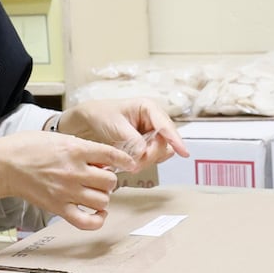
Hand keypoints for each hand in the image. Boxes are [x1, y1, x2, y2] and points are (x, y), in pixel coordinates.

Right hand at [0, 130, 135, 229]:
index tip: (128, 164)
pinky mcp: (58, 208)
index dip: (124, 160)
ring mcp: (66, 192)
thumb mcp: (59, 138)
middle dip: (109, 179)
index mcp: (75, 149)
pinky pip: (87, 222)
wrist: (4, 165)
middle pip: (110, 180)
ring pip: (102, 200)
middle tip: (100, 177)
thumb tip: (102, 160)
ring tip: (95, 192)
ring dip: (103, 197)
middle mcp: (74, 171)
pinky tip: (98, 213)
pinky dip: (97, 220)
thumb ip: (82, 148)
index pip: (111, 155)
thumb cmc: (28, 148)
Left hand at [57, 98, 189, 169]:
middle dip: (151, 155)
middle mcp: (155, 120)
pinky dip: (144, 162)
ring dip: (147, 161)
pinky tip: (132, 162)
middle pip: (165, 142)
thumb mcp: (116, 126)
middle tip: (134, 164)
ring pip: (160, 152)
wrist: (89, 120)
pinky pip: (153, 156)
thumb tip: (143, 154)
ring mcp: (153, 133)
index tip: (184, 153)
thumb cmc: (102, 115)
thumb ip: (132, 140)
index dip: (176, 140)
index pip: (166, 125)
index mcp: (149, 108)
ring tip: (129, 164)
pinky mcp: (148, 143)